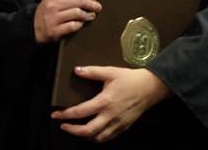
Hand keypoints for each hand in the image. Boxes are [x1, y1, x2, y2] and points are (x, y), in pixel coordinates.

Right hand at [33, 0, 101, 43]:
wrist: (33, 26)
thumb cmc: (49, 10)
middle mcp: (52, 3)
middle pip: (80, 0)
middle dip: (92, 4)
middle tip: (98, 7)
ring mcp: (53, 17)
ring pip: (78, 13)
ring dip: (88, 15)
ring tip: (91, 16)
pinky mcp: (54, 30)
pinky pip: (73, 26)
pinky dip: (79, 25)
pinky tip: (80, 24)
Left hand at [51, 67, 170, 142]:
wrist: (151, 88)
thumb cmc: (130, 78)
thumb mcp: (110, 71)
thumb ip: (92, 71)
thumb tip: (76, 70)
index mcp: (105, 102)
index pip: (80, 112)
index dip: (66, 115)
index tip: (56, 114)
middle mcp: (110, 116)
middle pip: (88, 131)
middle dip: (72, 131)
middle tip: (63, 125)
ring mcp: (118, 124)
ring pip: (98, 138)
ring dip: (84, 136)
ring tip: (76, 130)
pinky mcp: (124, 127)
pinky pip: (108, 137)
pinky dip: (97, 138)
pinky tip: (92, 132)